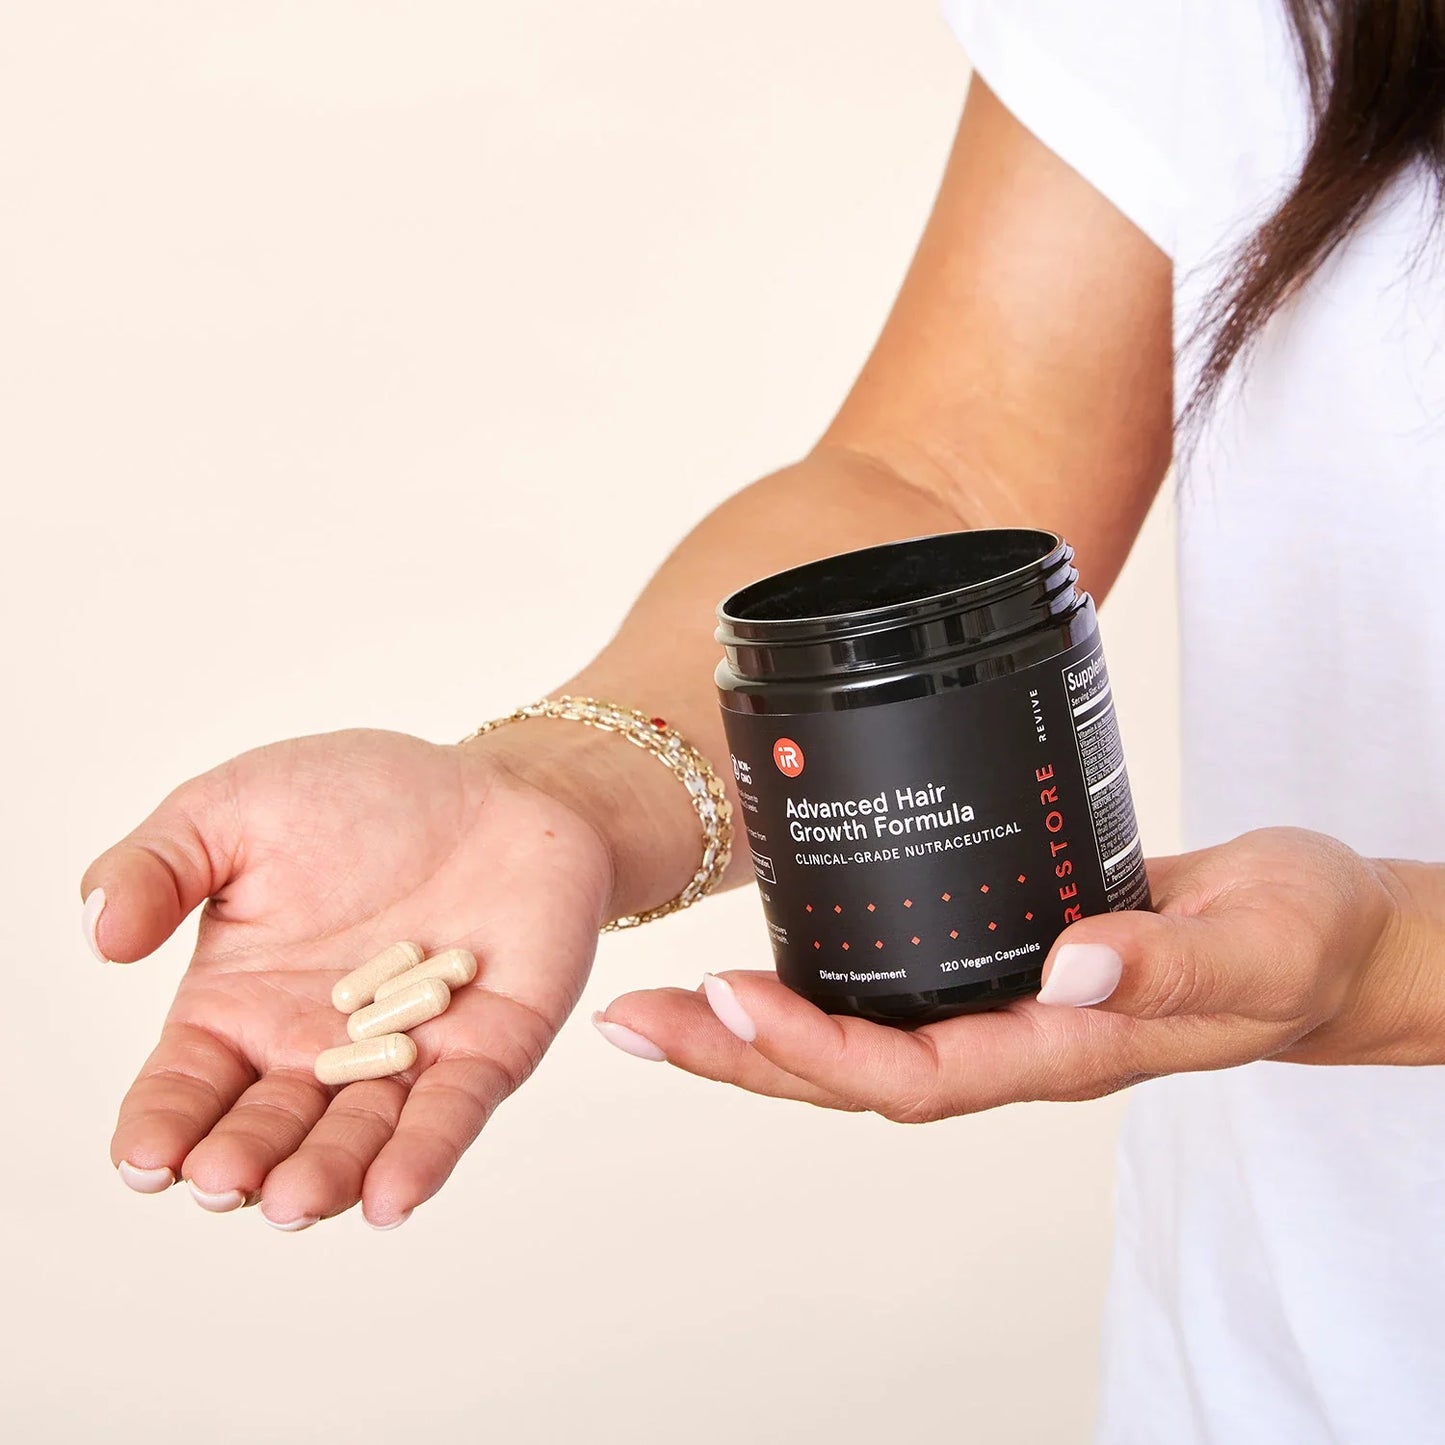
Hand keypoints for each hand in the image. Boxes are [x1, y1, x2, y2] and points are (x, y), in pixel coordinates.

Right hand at [84, 726, 630, 1227]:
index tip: (145, 1158)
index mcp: (239, 1005)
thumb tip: (98, 934)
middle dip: (238, 1164)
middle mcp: (314, 1049)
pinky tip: (390, 1198)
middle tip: (221, 1180)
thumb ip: (157, 866)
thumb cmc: (364, 796)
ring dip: (323, 1177)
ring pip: (353, 1140)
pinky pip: (449, 1115)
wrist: (501, 787)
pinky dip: (422, 1158)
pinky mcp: (484, 1053)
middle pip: (264, 1131)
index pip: (184, 1089)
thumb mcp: (235, 809)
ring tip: (292, 1198)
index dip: (159, 1129)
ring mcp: (402, 1060)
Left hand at [596, 828, 1434, 1120]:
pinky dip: (818, 984)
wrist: (1318, 934)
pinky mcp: (997, 962)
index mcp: (1068, 1050)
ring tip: (662, 1006)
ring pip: (859, 1039)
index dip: (818, 1049)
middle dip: (739, 1057)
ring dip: (755, 1030)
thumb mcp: (1263, 944)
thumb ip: (1176, 963)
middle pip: (854, 1074)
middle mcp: (1015, 1040)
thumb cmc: (1300, 939)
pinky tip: (767, 952)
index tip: (732, 1002)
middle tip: (635, 1024)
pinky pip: (892, 991)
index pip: (918, 1075)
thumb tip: (1073, 964)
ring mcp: (1001, 1008)